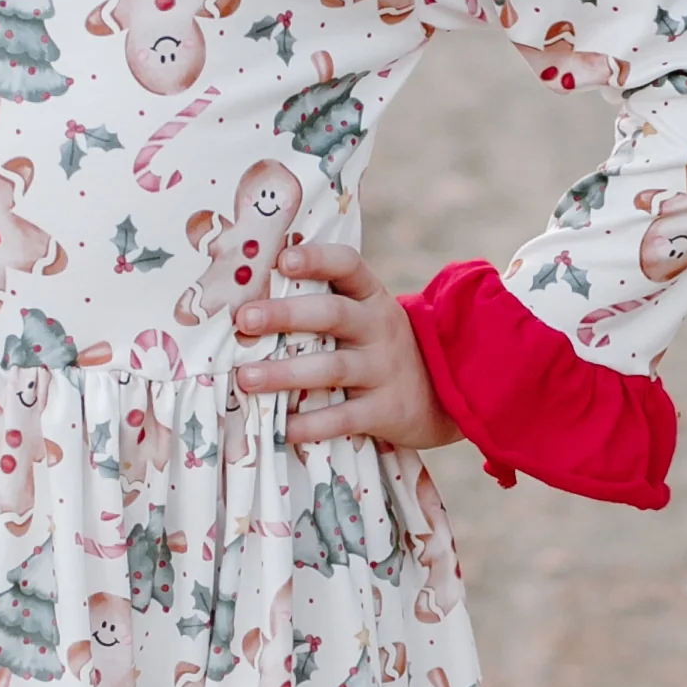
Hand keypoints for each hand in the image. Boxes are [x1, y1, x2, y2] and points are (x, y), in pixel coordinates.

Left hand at [231, 239, 456, 450]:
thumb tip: (246, 299)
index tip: (283, 259)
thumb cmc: (377, 348)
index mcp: (370, 296)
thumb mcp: (364, 316)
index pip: (348, 265)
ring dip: (286, 373)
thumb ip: (321, 303)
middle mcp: (379, 327)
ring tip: (246, 377)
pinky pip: (344, 417)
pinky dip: (312, 424)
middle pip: (332, 314)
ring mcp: (383, 369)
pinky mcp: (385, 410)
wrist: (441, 394)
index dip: (317, 259)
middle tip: (244, 319)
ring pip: (333, 368)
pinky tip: (282, 427)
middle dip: (286, 315)